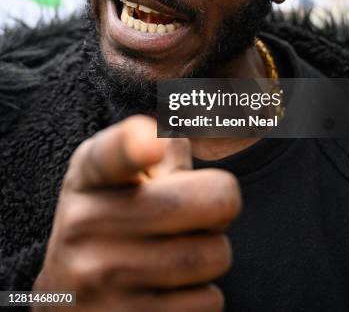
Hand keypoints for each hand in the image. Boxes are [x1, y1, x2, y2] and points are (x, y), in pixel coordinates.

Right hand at [33, 116, 240, 310]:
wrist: (67, 297)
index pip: (112, 154)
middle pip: (210, 201)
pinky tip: (169, 290)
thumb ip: (159, 144)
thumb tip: (209, 116)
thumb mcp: (119, 175)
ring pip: (213, 256)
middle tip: (199, 211)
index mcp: (90, 172)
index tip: (150, 143)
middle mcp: (86, 222)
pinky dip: (202, 296)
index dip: (133, 145)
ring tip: (177, 252)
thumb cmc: (113, 216)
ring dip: (211, 254)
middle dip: (220, 206)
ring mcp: (101, 280)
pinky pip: (207, 303)